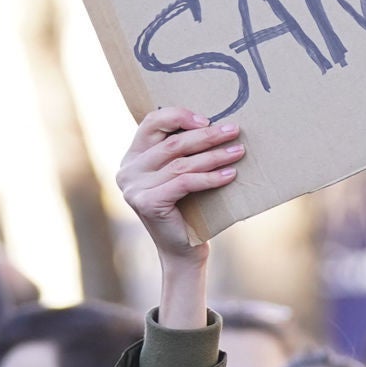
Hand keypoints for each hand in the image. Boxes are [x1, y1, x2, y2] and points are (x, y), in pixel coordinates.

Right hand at [118, 107, 241, 266]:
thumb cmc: (188, 208)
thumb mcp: (180, 174)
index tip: (208, 120)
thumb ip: (182, 151)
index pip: (152, 122)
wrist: (183, 250)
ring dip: (214, 156)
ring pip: (181, 163)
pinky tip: (230, 175)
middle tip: (234, 130)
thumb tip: (214, 122)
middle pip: (171, 143)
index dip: (179, 116)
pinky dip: (210, 178)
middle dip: (206, 136)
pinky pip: (184, 183)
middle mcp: (128, 170)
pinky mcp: (147, 203)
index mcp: (133, 157)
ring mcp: (134, 188)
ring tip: (238, 152)